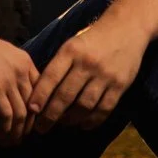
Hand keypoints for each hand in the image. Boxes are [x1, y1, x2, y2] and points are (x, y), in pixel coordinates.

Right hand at [0, 32, 39, 144]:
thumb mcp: (3, 55)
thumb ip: (12, 71)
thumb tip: (12, 91)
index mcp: (26, 63)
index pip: (41, 91)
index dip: (37, 111)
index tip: (30, 123)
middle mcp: (23, 72)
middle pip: (33, 105)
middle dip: (28, 126)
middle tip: (21, 138)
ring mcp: (10, 80)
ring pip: (21, 113)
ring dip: (16, 131)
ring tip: (11, 142)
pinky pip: (6, 115)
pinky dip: (5, 129)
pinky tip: (0, 136)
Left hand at [26, 18, 147, 132]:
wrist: (126, 28)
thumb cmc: (92, 39)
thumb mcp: (71, 45)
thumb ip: (58, 66)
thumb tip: (39, 94)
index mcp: (71, 51)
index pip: (51, 77)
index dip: (40, 95)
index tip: (31, 110)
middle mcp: (87, 63)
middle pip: (66, 95)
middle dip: (51, 115)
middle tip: (42, 128)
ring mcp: (105, 75)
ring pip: (84, 105)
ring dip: (71, 119)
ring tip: (62, 124)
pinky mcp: (120, 84)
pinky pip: (104, 108)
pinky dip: (92, 120)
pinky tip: (83, 125)